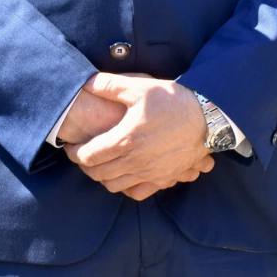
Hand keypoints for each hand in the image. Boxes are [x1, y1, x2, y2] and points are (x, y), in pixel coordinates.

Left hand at [66, 74, 214, 200]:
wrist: (206, 118)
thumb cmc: (171, 101)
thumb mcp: (138, 87)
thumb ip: (108, 86)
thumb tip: (86, 82)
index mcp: (124, 140)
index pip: (88, 156)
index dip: (74, 153)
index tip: (70, 146)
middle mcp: (135, 161)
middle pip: (98, 174)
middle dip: (85, 167)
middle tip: (82, 156)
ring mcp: (150, 173)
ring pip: (115, 186)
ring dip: (103, 178)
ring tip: (101, 165)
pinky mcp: (164, 178)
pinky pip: (138, 193)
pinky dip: (126, 188)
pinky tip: (125, 176)